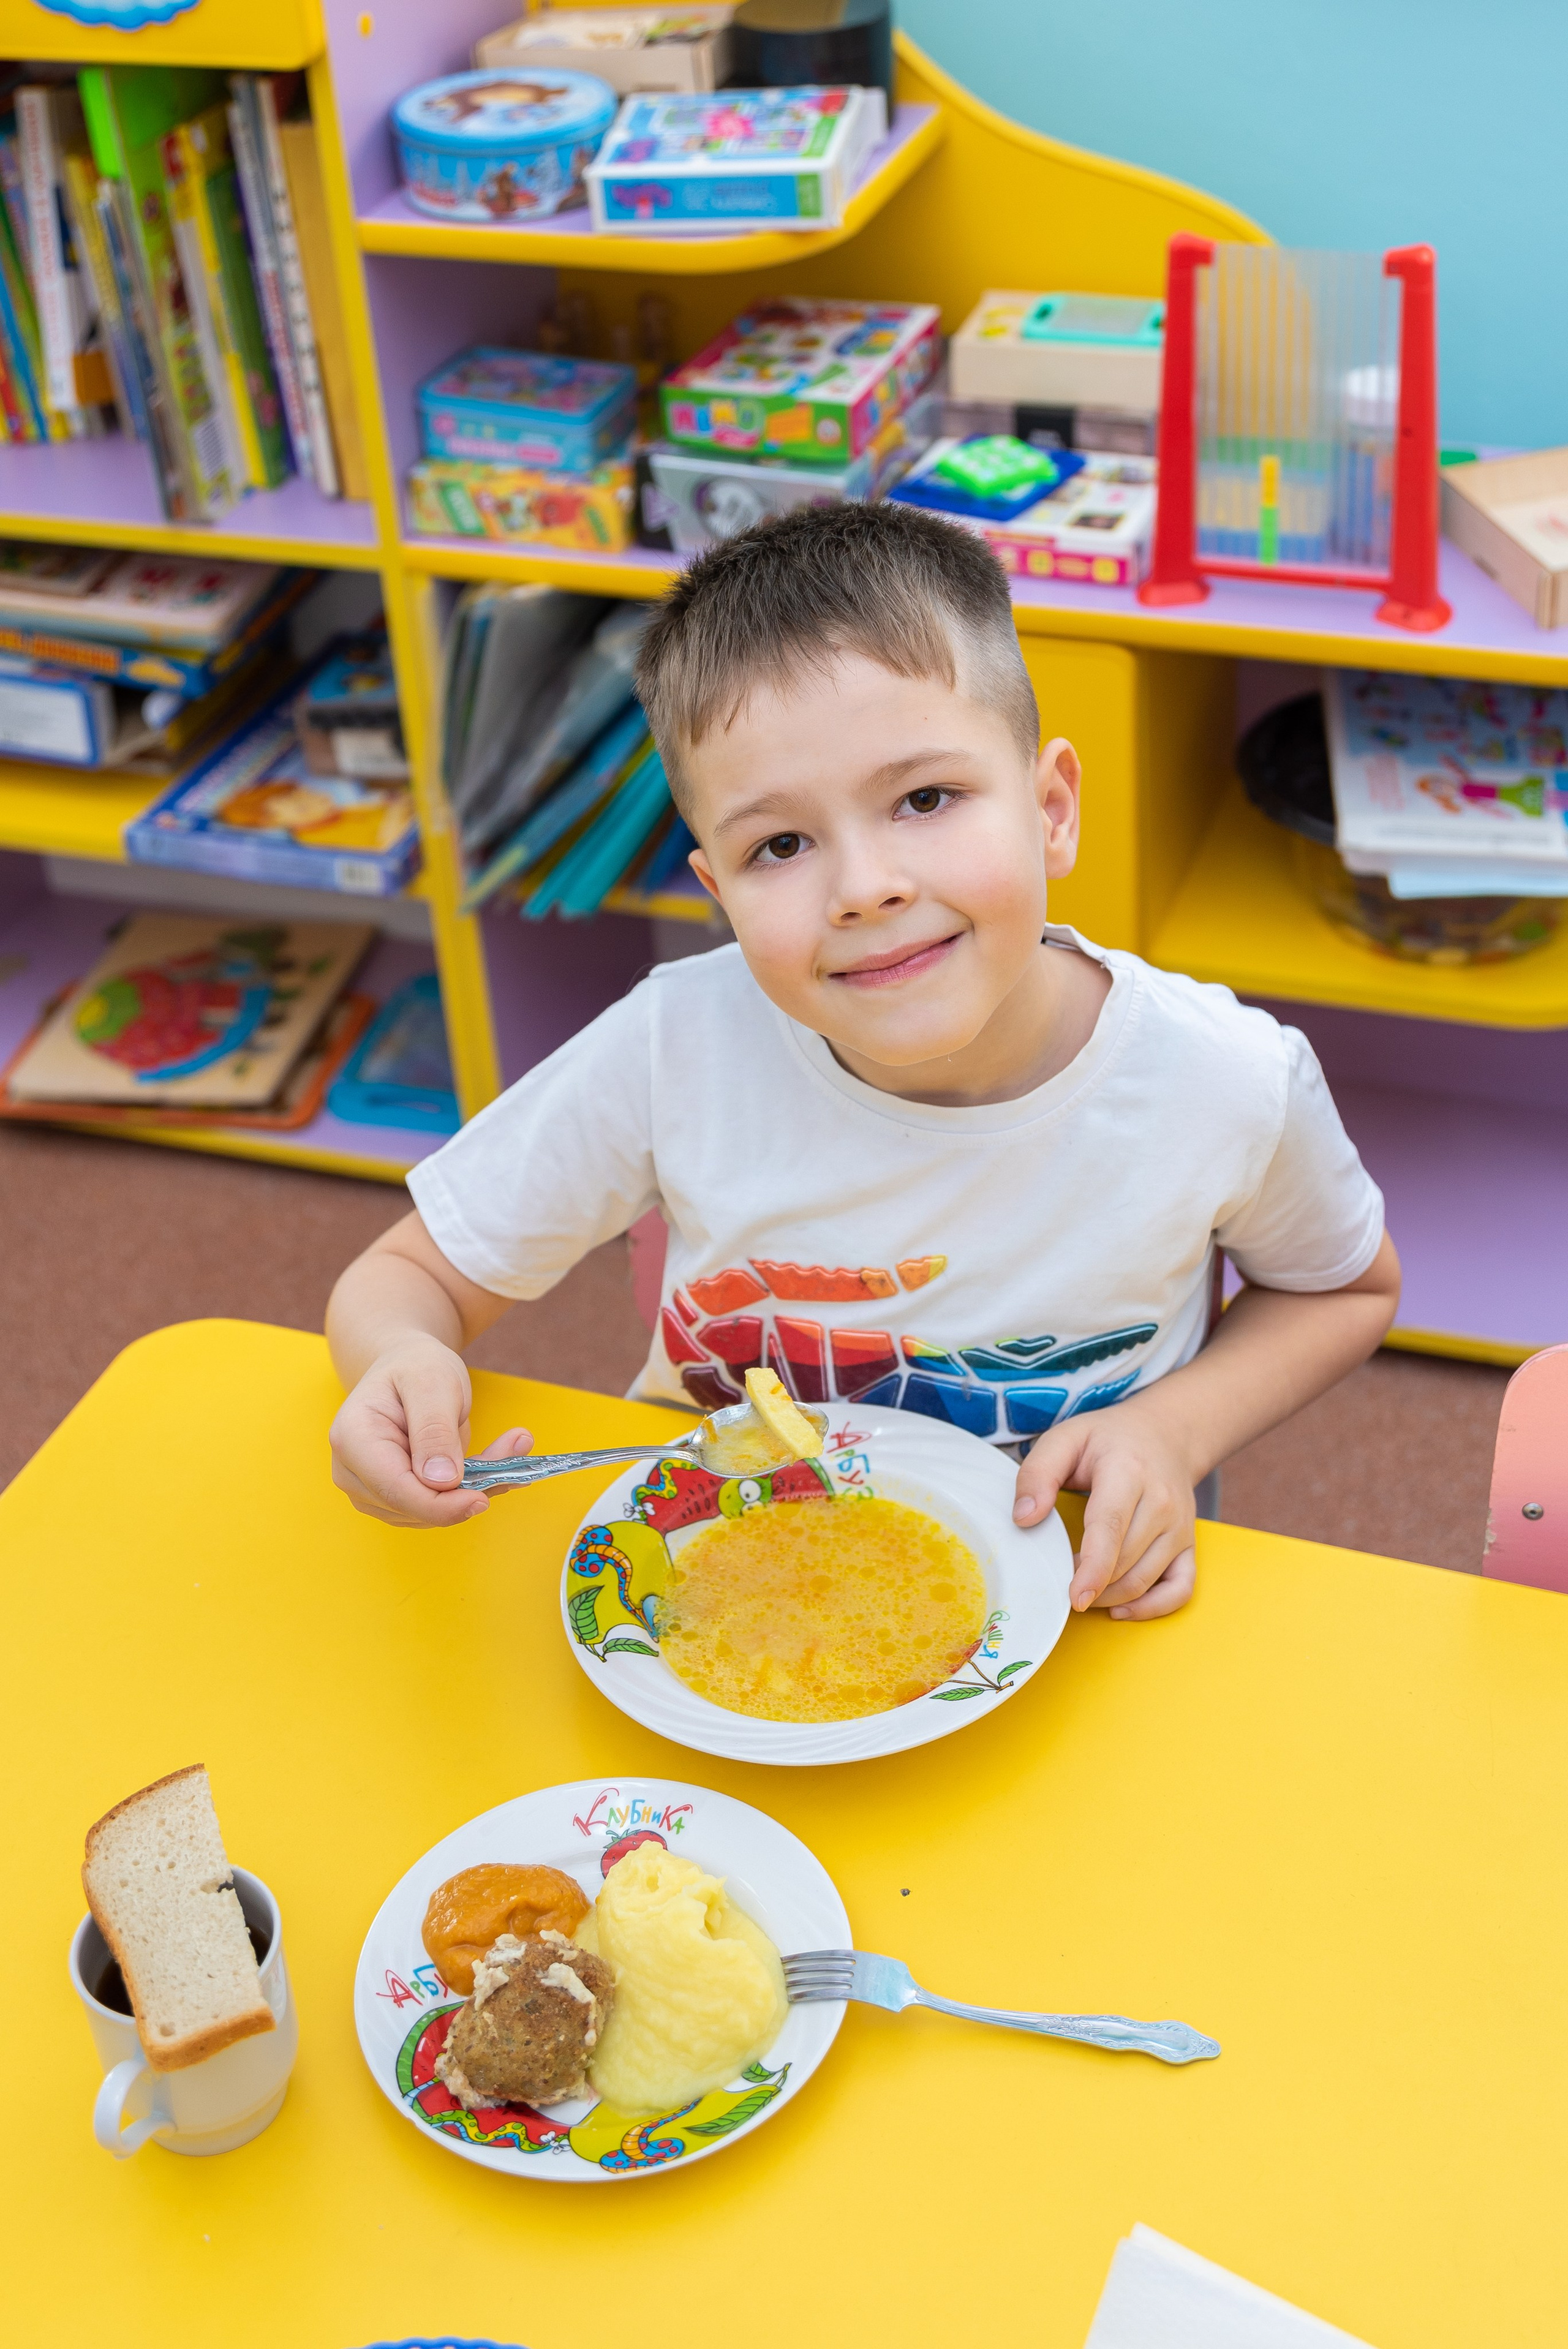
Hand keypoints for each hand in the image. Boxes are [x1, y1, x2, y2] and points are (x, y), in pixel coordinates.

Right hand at [329, 1333, 532, 1528]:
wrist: (407, 1367)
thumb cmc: (415, 1366)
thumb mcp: (431, 1382)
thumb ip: (434, 1430)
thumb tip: (442, 1483)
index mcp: (352, 1439)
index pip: (396, 1490)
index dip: (441, 1504)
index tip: (483, 1498)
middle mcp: (352, 1472)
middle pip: (415, 1505)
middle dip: (468, 1491)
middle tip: (518, 1449)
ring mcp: (370, 1490)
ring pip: (431, 1512)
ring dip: (476, 1489)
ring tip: (512, 1447)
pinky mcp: (394, 1498)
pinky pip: (437, 1507)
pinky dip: (470, 1490)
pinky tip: (497, 1464)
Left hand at [1011, 1396, 1198, 1620]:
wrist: (1166, 1434)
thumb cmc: (1108, 1440)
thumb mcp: (1066, 1438)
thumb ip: (1038, 1473)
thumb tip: (1024, 1518)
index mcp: (1128, 1472)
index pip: (1111, 1528)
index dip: (1093, 1568)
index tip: (1074, 1597)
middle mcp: (1162, 1502)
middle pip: (1124, 1562)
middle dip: (1090, 1583)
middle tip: (1059, 1578)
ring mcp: (1180, 1526)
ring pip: (1146, 1580)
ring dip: (1109, 1597)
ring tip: (1081, 1590)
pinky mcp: (1189, 1544)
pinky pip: (1180, 1589)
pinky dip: (1152, 1608)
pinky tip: (1120, 1608)